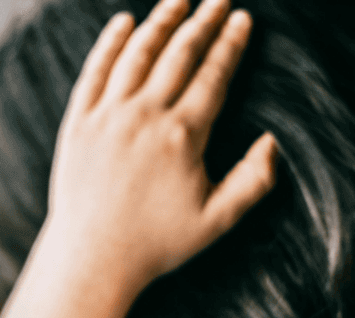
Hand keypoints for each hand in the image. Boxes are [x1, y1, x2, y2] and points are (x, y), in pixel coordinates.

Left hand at [42, 0, 277, 291]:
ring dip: (161, 20)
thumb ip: (252, 181)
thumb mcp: (216, 221)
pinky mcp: (79, 122)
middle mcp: (145, 117)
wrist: (92, 257)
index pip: (213, 75)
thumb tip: (274, 141)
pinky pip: (95, 71)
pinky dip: (110, 43)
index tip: (241, 19)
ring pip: (138, 53)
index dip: (230, 44)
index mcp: (183, 136)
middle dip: (203, 21)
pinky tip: (123, 23)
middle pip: (179, 54)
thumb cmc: (157, 244)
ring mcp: (108, 116)